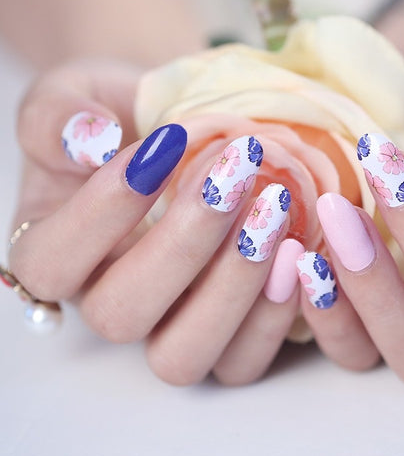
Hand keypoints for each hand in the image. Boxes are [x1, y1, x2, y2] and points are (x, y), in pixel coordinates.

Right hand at [8, 61, 297, 385]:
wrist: (188, 133)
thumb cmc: (132, 116)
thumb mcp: (79, 93)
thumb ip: (56, 116)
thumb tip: (87, 141)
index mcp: (60, 253)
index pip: (52, 262)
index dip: (104, 209)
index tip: (166, 143)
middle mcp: (111, 301)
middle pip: (121, 317)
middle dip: (183, 244)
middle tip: (234, 175)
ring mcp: (169, 328)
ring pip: (182, 357)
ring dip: (232, 287)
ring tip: (274, 210)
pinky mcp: (225, 338)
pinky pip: (241, 362)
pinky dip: (275, 314)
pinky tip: (300, 250)